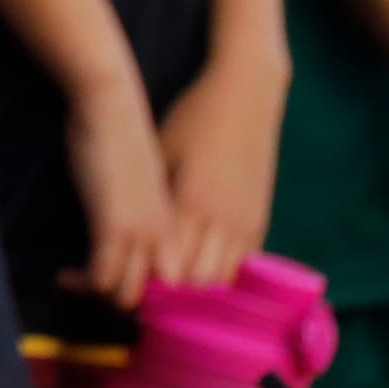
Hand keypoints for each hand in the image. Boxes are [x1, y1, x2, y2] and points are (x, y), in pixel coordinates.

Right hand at [60, 80, 175, 309]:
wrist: (111, 103)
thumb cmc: (120, 133)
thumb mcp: (139, 182)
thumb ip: (141, 211)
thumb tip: (123, 231)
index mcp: (175, 227)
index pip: (172, 286)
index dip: (143, 296)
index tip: (110, 288)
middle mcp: (166, 236)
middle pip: (153, 299)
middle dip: (119, 304)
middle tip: (88, 291)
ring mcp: (143, 234)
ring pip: (127, 296)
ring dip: (96, 297)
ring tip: (73, 284)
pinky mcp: (114, 228)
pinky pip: (102, 278)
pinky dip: (80, 284)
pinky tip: (62, 275)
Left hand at [156, 57, 283, 287]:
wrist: (246, 94)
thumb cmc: (193, 118)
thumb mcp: (163, 151)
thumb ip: (154, 196)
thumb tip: (133, 233)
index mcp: (192, 202)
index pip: (170, 266)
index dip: (149, 281)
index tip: (128, 283)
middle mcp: (223, 219)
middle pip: (199, 283)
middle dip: (173, 293)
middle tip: (148, 288)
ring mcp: (247, 222)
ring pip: (224, 279)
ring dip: (199, 286)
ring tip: (173, 282)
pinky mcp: (261, 219)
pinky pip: (244, 264)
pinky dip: (222, 272)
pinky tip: (201, 268)